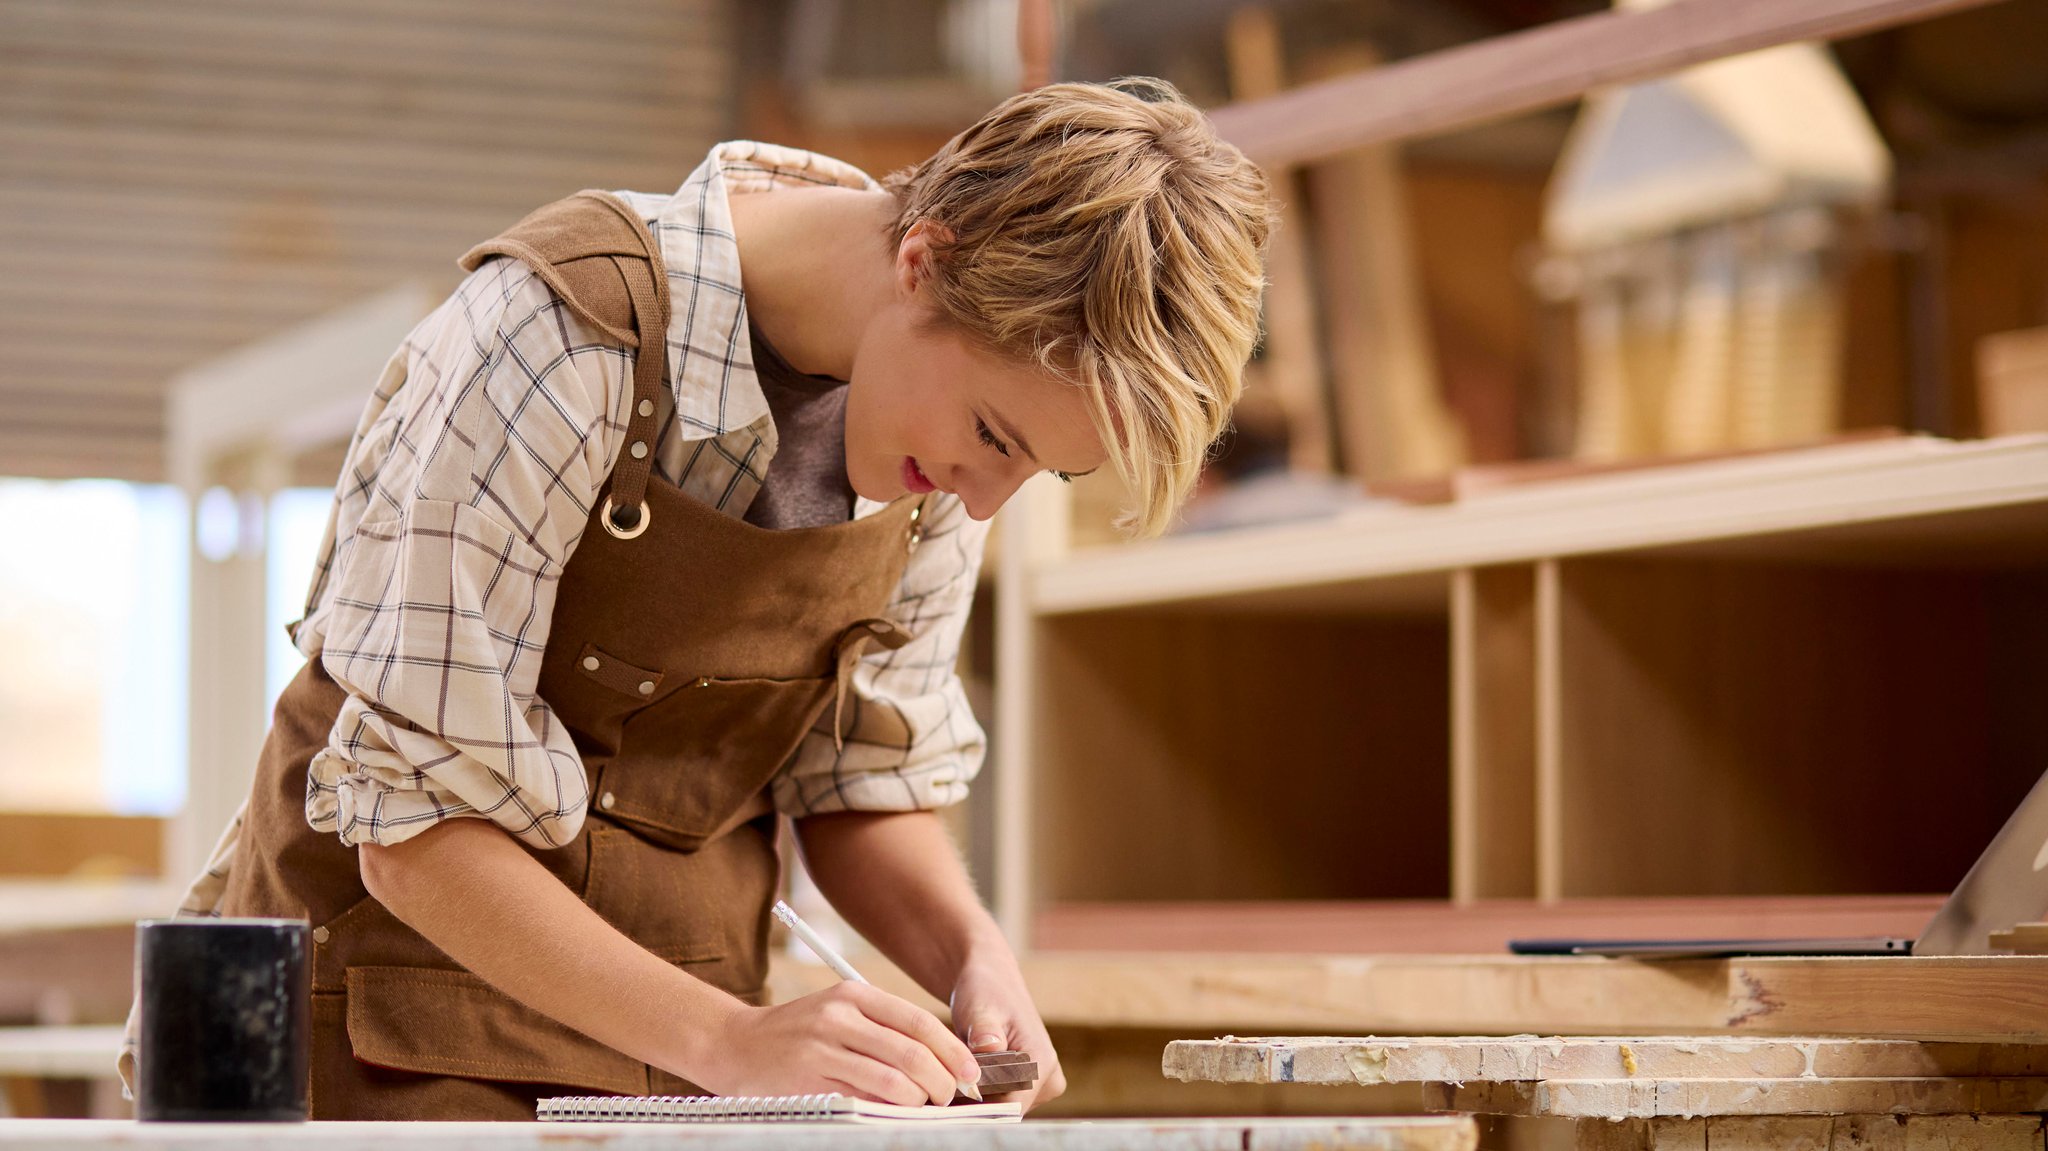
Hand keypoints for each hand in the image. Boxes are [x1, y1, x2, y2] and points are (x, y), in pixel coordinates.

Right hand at [691, 983, 979, 1105]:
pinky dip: (889, 1107)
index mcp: (854, 995)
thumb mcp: (838, 1013)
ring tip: (926, 1106)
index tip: (971, 1072)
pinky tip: (897, 1110)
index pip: (918, 1022)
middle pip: (912, 1051)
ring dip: (920, 1098)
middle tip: (951, 1096)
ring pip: (892, 1077)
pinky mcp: (810, 1077)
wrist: (734, 1044)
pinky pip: (863, 1097)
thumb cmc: (797, 1034)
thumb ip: (881, 1030)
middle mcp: (840, 1016)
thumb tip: (937, 1061)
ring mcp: (823, 1047)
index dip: (952, 1050)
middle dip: (942, 1080)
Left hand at [950, 953, 1064, 1111]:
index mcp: (1042, 1062)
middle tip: (946, 1080)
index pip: (1011, 1107)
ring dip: (975, 1098)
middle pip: (1004, 1111)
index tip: (950, 1097)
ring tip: (954, 1072)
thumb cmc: (985, 992)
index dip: (979, 1108)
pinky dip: (978, 1093)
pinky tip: (960, 1075)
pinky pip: (999, 1101)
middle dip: (974, 1102)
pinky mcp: (1028, 1087)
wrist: (991, 983)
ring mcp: (1040, 1086)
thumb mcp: (980, 1008)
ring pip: (1000, 1108)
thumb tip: (989, 1048)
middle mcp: (1047, 1079)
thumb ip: (984, 1031)